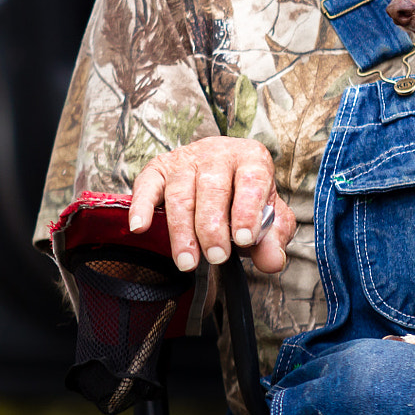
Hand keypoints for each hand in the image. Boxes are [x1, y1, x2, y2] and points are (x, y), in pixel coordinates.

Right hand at [127, 135, 295, 273]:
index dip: (247, 210)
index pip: (251, 179)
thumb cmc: (245, 199)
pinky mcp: (159, 168)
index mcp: (251, 158)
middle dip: (213, 227)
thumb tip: (272, 260)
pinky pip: (147, 184)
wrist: (222, 175)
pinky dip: (141, 206)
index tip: (244, 240)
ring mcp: (185, 159)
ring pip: (181, 193)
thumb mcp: (268, 217)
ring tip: (187, 262)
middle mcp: (217, 153)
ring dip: (182, 230)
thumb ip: (273, 238)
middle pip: (212, 188)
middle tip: (217, 257)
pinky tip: (140, 227)